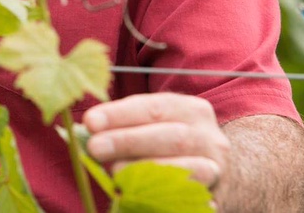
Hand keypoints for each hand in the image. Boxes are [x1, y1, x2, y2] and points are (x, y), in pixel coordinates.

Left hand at [82, 92, 229, 190]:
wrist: (216, 171)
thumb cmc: (171, 144)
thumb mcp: (155, 125)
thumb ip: (127, 125)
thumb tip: (86, 130)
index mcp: (191, 109)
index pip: (154, 107)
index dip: (120, 113)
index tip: (90, 121)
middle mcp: (209, 136)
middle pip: (171, 136)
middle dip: (128, 140)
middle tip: (95, 147)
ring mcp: (217, 167)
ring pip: (188, 167)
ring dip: (147, 169)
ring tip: (114, 172)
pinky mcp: (217, 194)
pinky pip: (193, 195)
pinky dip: (165, 193)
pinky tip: (140, 194)